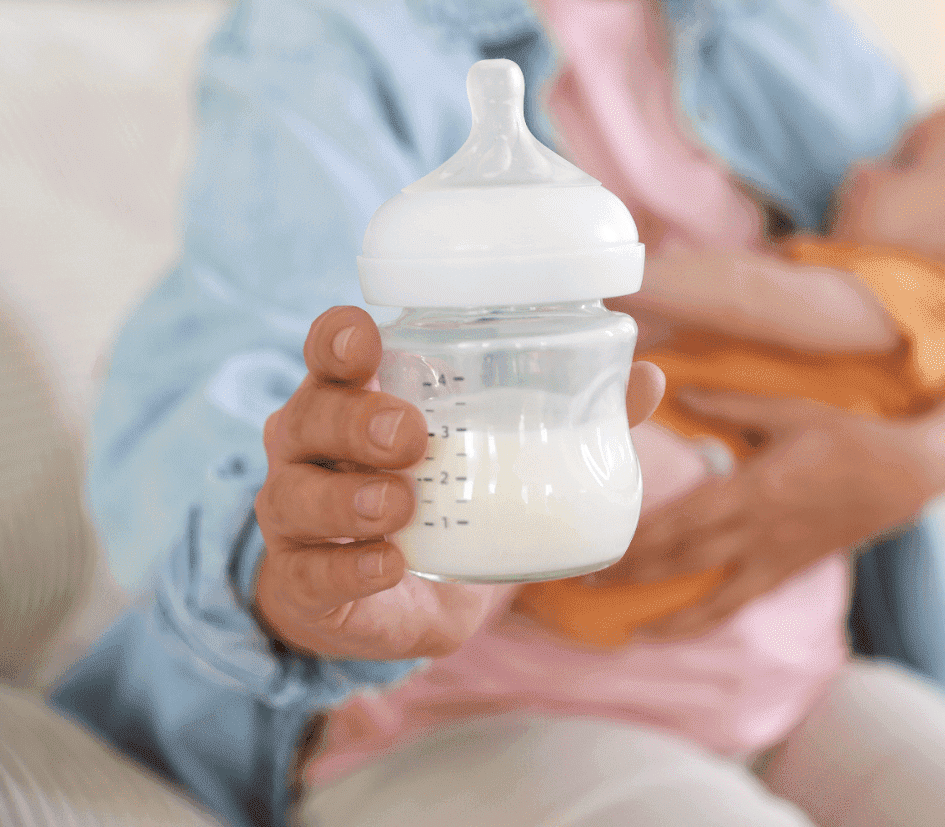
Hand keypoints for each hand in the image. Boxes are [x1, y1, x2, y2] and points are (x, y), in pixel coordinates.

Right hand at [253, 305, 663, 659]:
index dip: (340, 338)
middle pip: (310, 415)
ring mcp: (295, 515)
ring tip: (399, 504)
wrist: (390, 607)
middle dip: (356, 420)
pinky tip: (390, 564)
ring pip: (296, 494)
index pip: (331, 351)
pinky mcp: (302, 582)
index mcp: (357, 398)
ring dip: (349, 497)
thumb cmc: (440, 504)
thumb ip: (567, 416)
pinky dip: (350, 568)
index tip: (370, 339)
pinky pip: (310, 572)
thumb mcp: (495, 459)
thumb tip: (648, 378)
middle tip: (412, 435)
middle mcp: (311, 449)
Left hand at [589, 389, 933, 639]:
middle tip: (582, 581)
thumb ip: (731, 407)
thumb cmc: (846, 438)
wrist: (904, 477)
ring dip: (663, 613)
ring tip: (622, 625)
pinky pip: (738, 604)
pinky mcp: (787, 572)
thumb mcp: (788, 411)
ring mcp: (773, 558)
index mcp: (754, 488)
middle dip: (631, 573)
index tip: (599, 539)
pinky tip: (675, 629)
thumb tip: (680, 392)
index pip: (682, 518)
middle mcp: (758, 531)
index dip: (638, 535)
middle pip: (682, 559)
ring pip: (709, 596)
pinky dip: (703, 621)